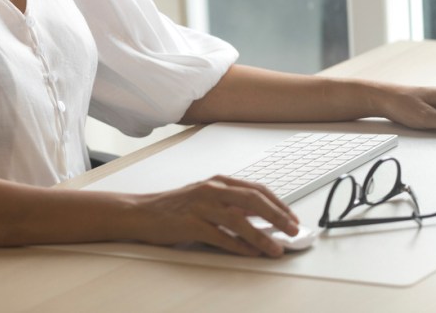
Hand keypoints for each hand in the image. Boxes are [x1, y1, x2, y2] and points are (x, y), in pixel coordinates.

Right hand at [127, 176, 298, 257]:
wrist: (142, 212)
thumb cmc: (175, 207)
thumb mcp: (206, 197)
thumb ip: (231, 204)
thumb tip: (261, 217)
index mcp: (218, 181)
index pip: (257, 189)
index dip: (278, 204)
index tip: (292, 218)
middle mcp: (212, 189)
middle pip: (253, 200)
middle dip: (277, 217)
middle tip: (293, 231)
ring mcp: (201, 206)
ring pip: (240, 220)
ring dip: (262, 236)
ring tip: (275, 248)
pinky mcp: (191, 224)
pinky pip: (221, 237)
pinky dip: (239, 246)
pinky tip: (251, 252)